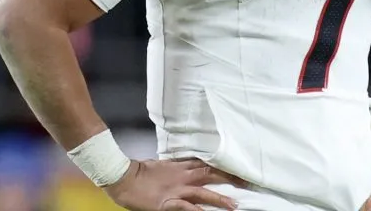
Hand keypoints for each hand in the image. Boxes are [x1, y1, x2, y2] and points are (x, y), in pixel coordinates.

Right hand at [104, 158, 245, 210]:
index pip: (207, 164)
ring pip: (203, 192)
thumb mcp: (163, 164)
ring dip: (219, 198)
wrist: (124, 177)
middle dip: (229, 178)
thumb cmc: (140, 171)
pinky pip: (186, 208)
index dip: (224, 167)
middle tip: (247, 183)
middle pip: (210, 174)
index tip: (239, 168)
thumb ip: (178, 165)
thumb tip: (190, 165)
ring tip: (234, 205)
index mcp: (181, 166)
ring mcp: (176, 189)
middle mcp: (182, 176)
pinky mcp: (167, 203)